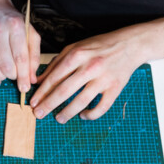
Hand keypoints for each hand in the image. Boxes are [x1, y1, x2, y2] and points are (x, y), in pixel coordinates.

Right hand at [0, 2, 39, 92]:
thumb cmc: (14, 23)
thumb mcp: (30, 33)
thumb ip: (34, 55)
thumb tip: (31, 78)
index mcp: (15, 26)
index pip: (20, 57)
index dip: (24, 76)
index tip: (25, 87)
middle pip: (5, 64)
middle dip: (13, 76)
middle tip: (16, 77)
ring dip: (0, 77)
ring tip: (6, 76)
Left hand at [29, 29, 144, 122]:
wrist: (130, 44)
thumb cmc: (99, 46)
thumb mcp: (75, 47)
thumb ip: (56, 63)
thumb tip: (39, 80)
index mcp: (77, 55)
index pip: (54, 77)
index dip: (42, 92)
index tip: (33, 102)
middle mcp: (90, 66)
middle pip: (65, 90)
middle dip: (49, 105)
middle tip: (38, 114)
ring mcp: (104, 78)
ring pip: (82, 101)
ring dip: (67, 112)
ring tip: (58, 119)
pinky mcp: (116, 88)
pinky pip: (102, 107)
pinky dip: (91, 115)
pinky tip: (83, 116)